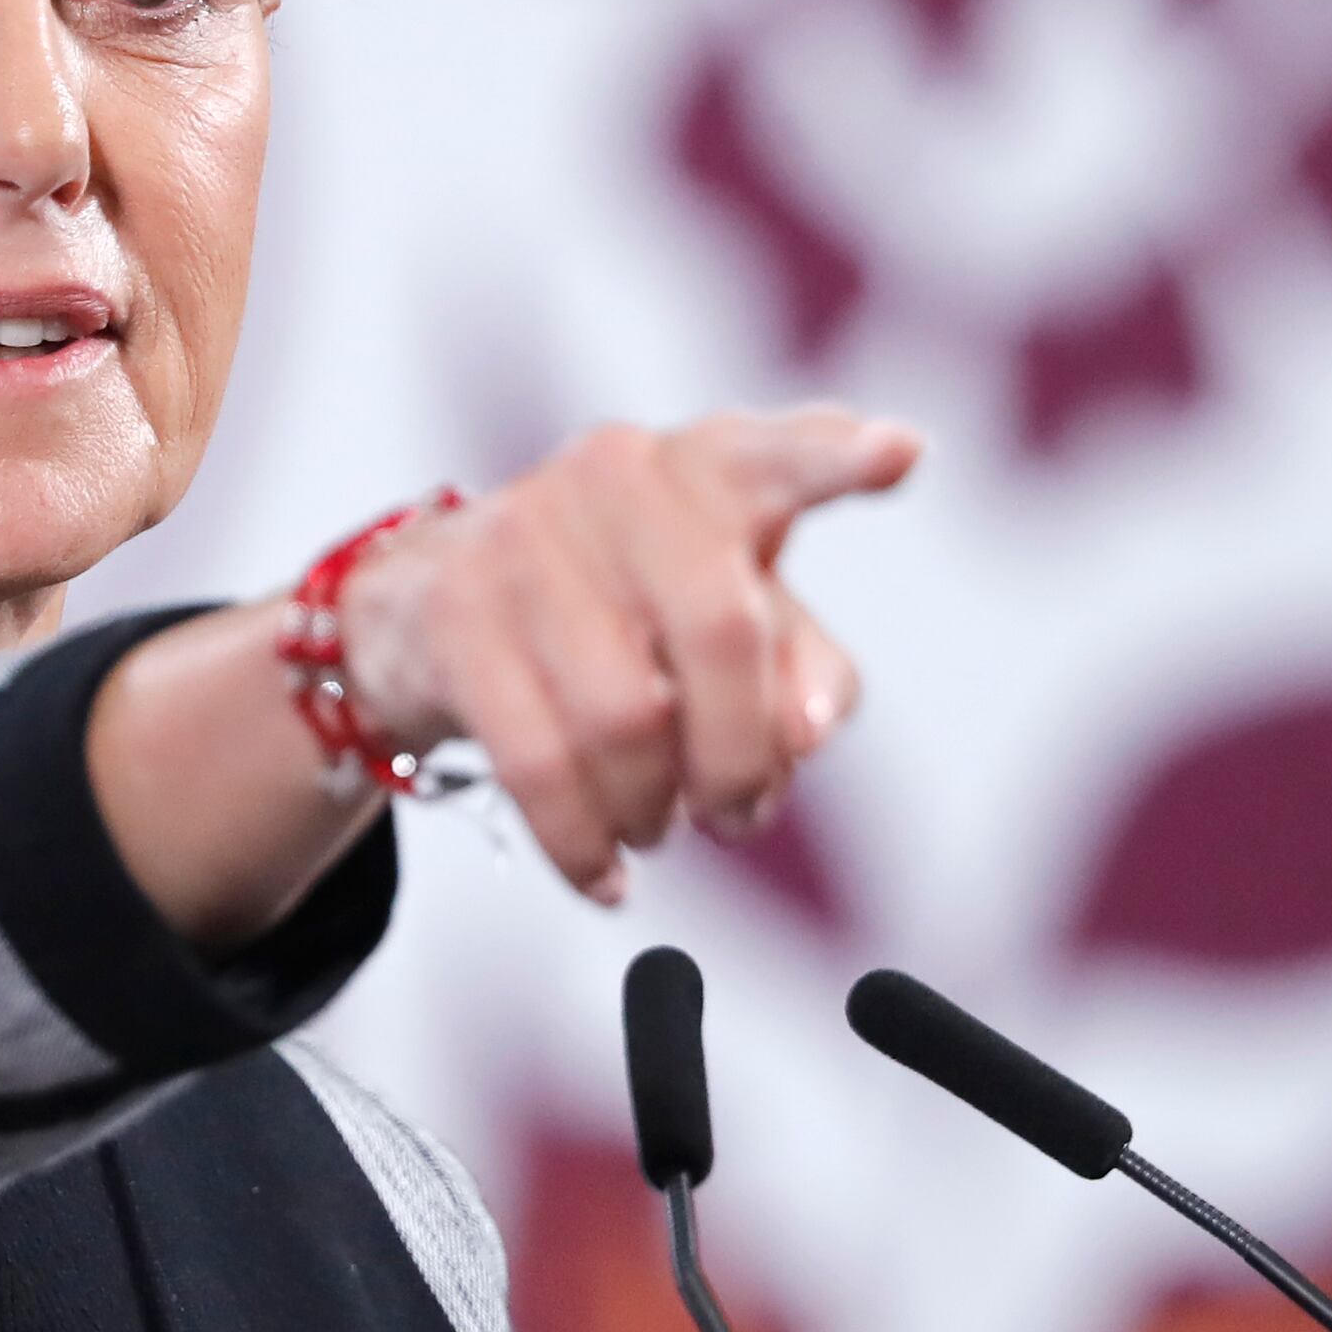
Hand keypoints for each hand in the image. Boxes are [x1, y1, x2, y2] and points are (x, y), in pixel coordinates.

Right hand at [332, 407, 923, 901]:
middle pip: (718, 631)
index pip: (777, 457)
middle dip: (741, 756)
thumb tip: (808, 733)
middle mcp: (616, 478)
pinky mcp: (454, 615)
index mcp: (706, 467)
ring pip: (625, 718)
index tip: (901, 455)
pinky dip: (583, 844)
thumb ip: (804, 667)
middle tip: (740, 816)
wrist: (431, 601)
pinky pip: (539, 764)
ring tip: (660, 827)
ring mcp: (524, 537)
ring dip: (656, 808)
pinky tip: (606, 875)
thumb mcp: (731, 619)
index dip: (835, 460)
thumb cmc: (625, 608)